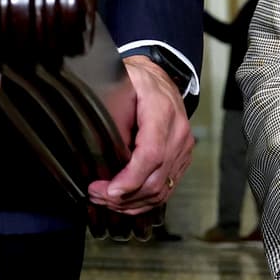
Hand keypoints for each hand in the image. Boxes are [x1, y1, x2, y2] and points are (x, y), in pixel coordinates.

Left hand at [88, 55, 193, 213]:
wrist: (161, 77)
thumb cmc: (138, 80)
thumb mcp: (120, 86)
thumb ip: (113, 114)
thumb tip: (103, 149)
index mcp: (162, 112)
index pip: (151, 155)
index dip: (131, 178)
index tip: (109, 190)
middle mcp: (178, 134)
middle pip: (155, 179)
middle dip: (124, 196)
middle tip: (96, 195)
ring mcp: (183, 149)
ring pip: (161, 189)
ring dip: (131, 203)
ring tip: (104, 200)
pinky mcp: (182, 159)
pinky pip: (166, 188)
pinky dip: (144, 200)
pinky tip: (124, 201)